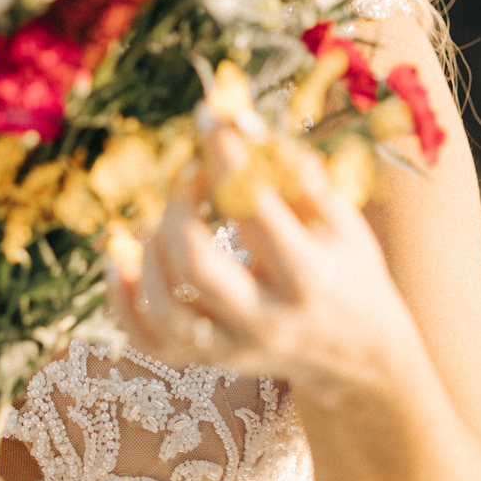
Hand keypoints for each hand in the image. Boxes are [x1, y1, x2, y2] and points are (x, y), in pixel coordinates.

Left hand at [106, 124, 426, 409]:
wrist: (358, 357)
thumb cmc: (345, 269)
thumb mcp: (339, 219)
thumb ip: (294, 172)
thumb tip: (240, 123)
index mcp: (308, 276)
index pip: (255, 210)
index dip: (225, 158)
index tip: (209, 118)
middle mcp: (267, 319)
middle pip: (198, 268)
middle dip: (180, 209)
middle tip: (189, 173)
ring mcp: (233, 348)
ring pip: (165, 311)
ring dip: (149, 253)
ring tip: (163, 218)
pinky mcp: (207, 362)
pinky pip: (147, 340)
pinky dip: (122, 299)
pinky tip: (121, 256)